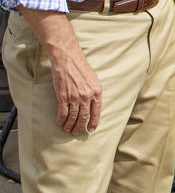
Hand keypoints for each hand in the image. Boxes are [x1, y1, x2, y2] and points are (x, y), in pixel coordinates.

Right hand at [17, 7, 100, 134]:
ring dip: (70, 125)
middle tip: (77, 132)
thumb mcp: (93, 80)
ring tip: (68, 130)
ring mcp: (75, 96)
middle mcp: (87, 96)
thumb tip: (92, 105)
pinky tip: (60, 122)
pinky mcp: (63, 96)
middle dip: (80, 127)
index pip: (96, 112)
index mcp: (97, 92)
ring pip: (73, 116)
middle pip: (84, 117)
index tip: (91, 130)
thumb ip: (93, 92)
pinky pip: (63, 112)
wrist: (68, 60)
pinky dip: (61, 119)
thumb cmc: (81, 68)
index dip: (93, 122)